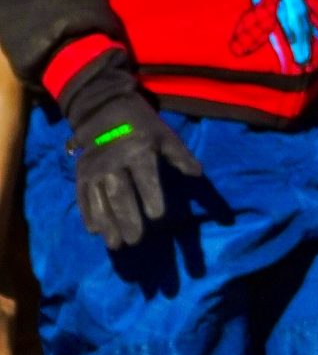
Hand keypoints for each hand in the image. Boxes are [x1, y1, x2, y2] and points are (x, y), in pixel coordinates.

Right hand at [55, 48, 197, 250]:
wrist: (105, 110)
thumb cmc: (143, 126)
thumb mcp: (165, 136)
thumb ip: (181, 157)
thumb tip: (198, 174)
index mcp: (139, 151)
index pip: (145, 177)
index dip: (151, 196)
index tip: (157, 216)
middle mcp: (114, 161)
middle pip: (121, 194)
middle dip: (127, 218)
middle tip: (136, 241)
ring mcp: (95, 168)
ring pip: (100, 200)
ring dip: (107, 223)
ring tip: (115, 244)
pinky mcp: (81, 173)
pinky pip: (83, 197)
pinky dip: (88, 214)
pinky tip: (95, 230)